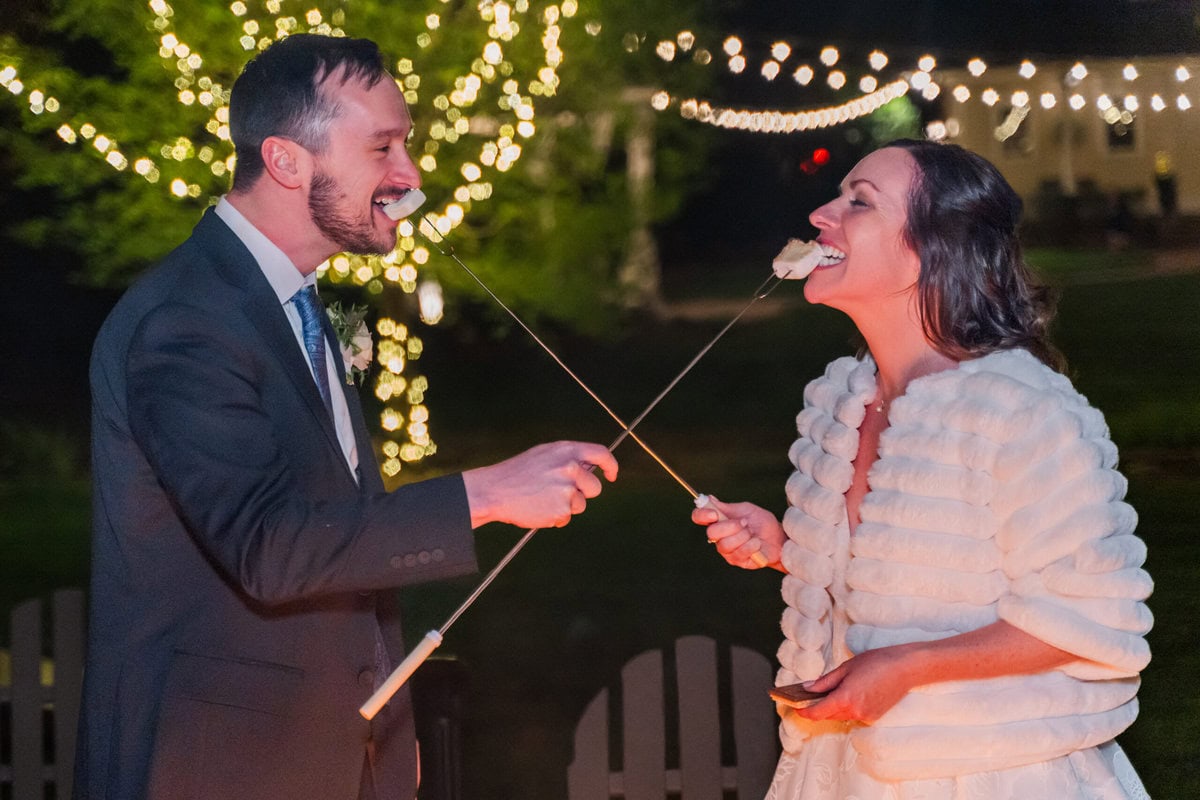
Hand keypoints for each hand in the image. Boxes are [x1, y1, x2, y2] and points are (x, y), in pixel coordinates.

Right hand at [462, 441, 617, 528]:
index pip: (601, 453)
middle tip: (563, 493)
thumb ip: (567, 459)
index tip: (610, 475)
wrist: (494, 491)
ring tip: (543, 499)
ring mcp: (567, 489)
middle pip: (595, 487)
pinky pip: (566, 517)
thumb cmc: (516, 473)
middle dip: (584, 493)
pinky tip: (538, 508)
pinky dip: (555, 517)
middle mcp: (570, 468)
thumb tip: (589, 467)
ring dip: (567, 506)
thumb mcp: (543, 455)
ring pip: (581, 504)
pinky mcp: (562, 509)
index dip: (610, 465)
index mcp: (566, 450)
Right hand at [690, 497, 784, 569]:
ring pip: (725, 544)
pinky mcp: (737, 561)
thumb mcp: (746, 510)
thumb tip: (709, 498)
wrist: (779, 539)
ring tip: (752, 534)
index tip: (714, 514)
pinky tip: (757, 543)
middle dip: (730, 526)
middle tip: (744, 523)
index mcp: (718, 522)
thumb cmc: (762, 523)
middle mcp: (719, 537)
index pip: (699, 517)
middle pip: (711, 533)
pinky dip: (751, 545)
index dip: (702, 515)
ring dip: (743, 536)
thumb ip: (727, 507)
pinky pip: (739, 553)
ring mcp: (727, 551)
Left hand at [790, 644, 919, 723]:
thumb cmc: (877, 662)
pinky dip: (848, 707)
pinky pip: (854, 715)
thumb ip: (826, 681)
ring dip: (833, 707)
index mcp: (845, 698)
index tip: (795, 707)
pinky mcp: (874, 716)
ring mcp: (866, 716)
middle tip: (808, 696)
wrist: (906, 668)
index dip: (804, 712)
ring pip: (842, 715)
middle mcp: (855, 711)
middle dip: (817, 708)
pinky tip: (848, 694)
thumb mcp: (847, 667)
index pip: (817, 712)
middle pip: (828, 715)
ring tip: (827, 693)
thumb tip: (808, 688)